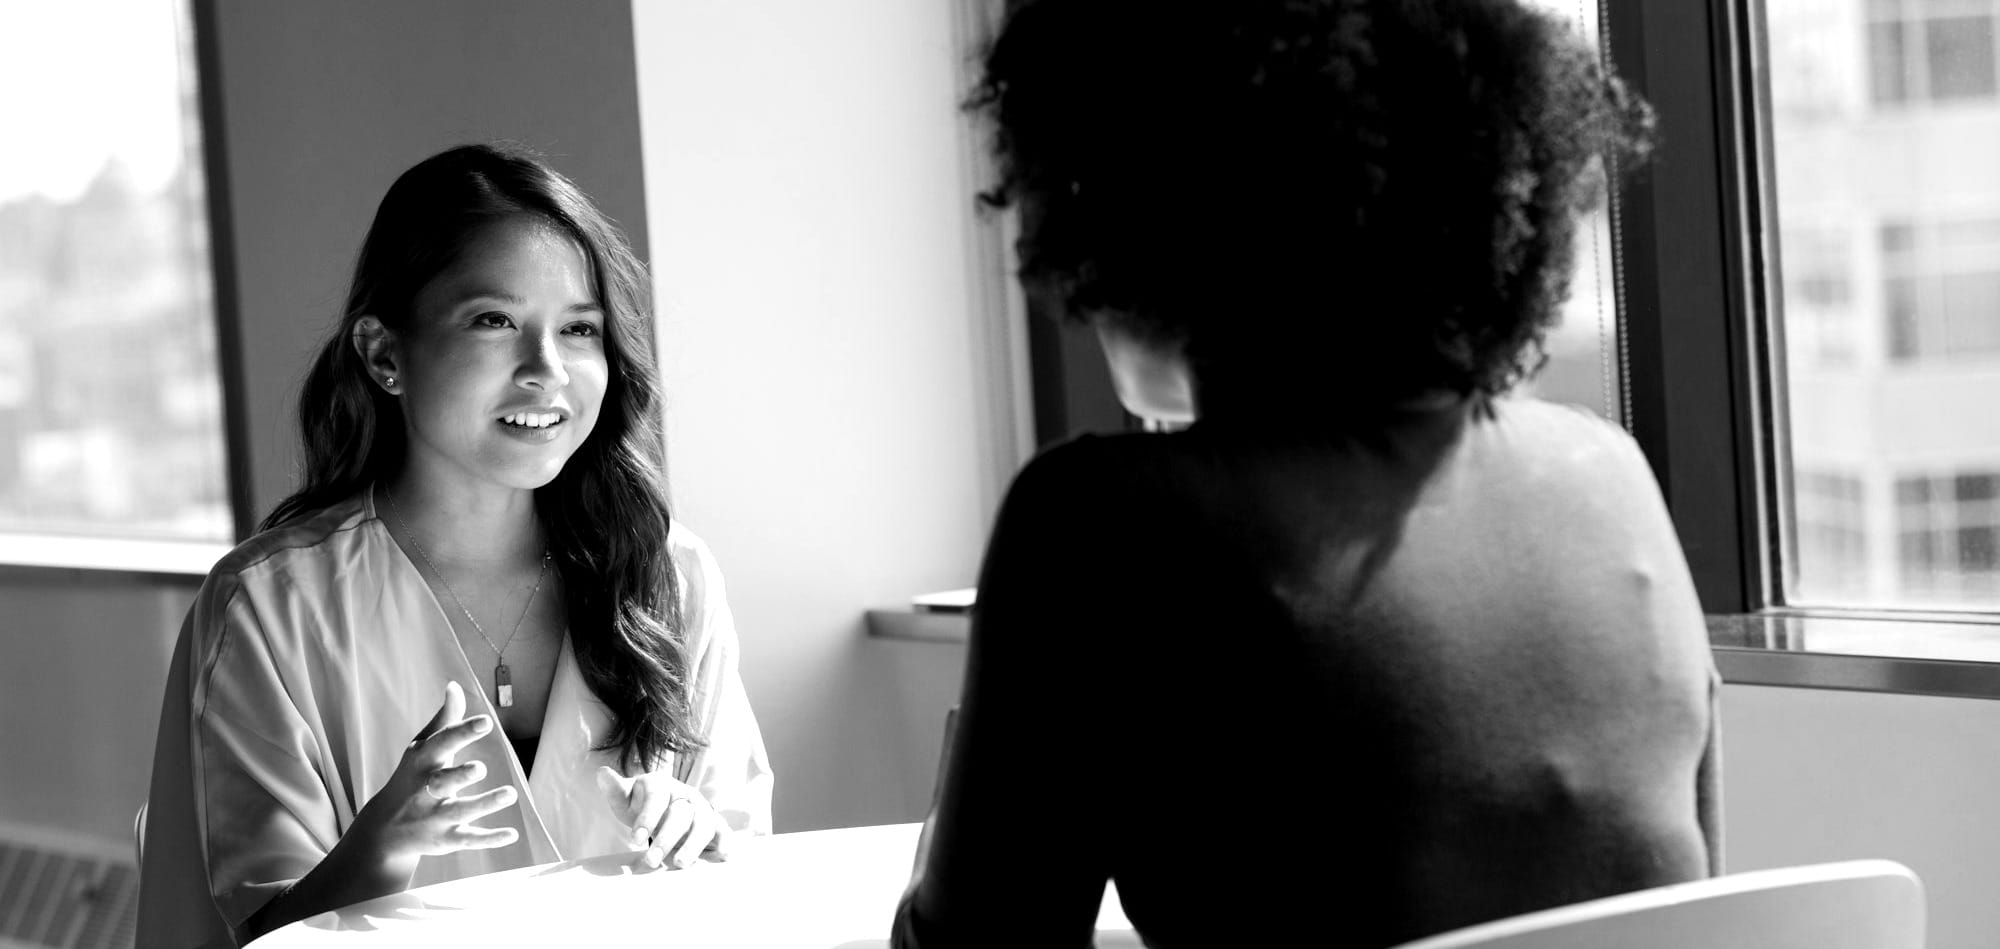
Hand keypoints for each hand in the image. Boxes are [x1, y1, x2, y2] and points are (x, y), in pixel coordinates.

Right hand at [354, 681, 519, 866]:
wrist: (383, 829)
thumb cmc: (411, 777)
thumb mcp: (422, 747)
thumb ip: (444, 719)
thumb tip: (455, 686)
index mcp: (422, 762)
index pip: (442, 744)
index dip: (462, 732)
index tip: (485, 722)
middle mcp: (426, 790)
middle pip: (444, 782)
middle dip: (460, 775)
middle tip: (480, 768)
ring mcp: (435, 817)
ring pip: (461, 811)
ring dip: (485, 804)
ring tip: (510, 793)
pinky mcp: (445, 840)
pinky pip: (468, 840)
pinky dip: (489, 839)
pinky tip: (512, 834)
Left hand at [596, 765, 731, 868]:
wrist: (664, 809)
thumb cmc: (641, 806)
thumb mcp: (626, 798)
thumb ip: (615, 790)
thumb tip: (602, 773)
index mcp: (661, 785)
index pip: (656, 798)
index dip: (647, 817)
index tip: (635, 839)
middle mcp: (685, 795)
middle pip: (680, 814)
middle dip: (666, 838)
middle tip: (651, 861)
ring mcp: (702, 810)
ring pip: (702, 824)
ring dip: (692, 845)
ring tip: (679, 864)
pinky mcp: (715, 825)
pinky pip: (723, 832)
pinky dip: (725, 843)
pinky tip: (723, 857)